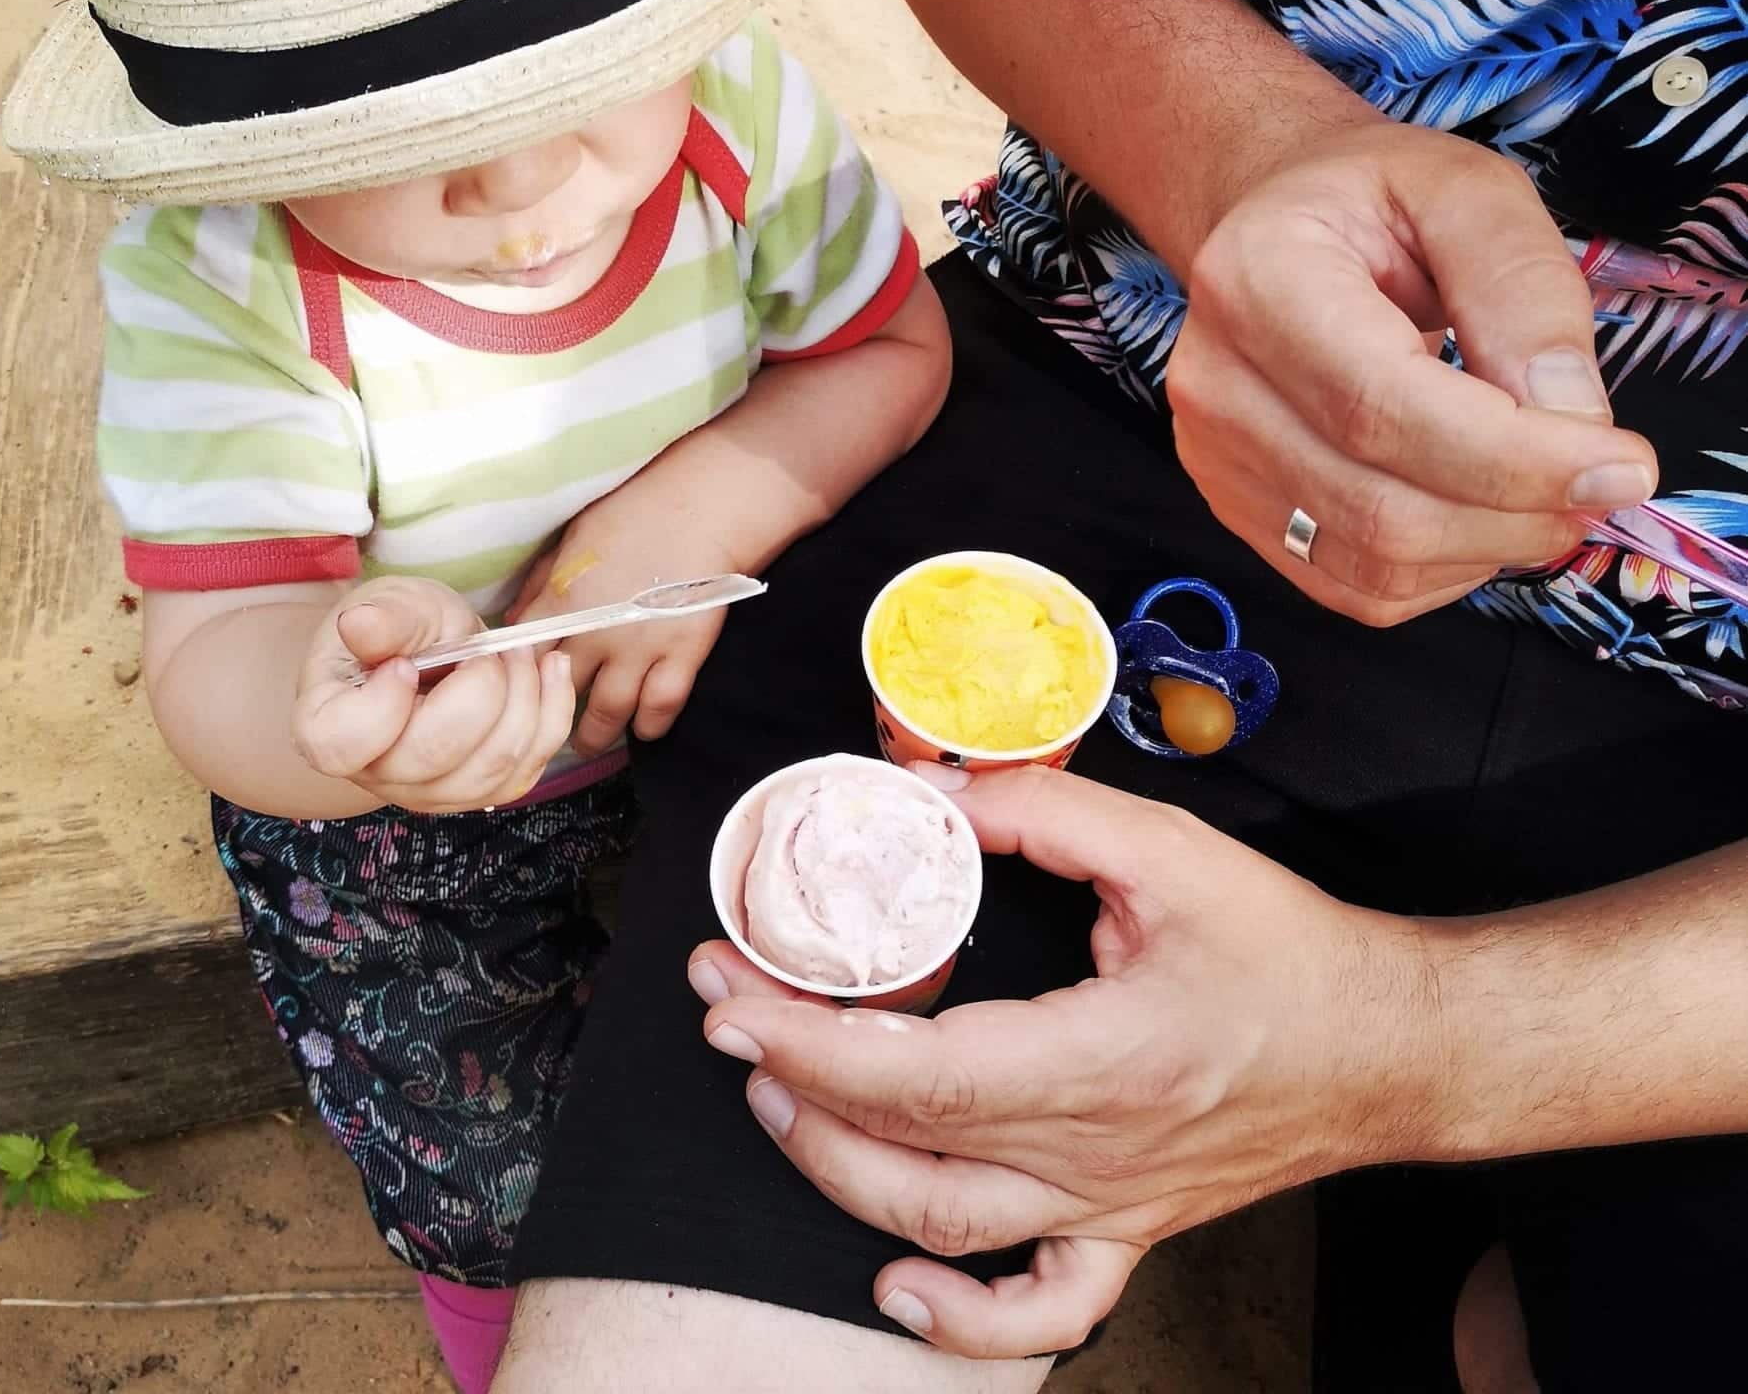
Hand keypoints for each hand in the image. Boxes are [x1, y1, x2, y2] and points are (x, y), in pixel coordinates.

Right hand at [291, 577, 573, 810]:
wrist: (424, 652)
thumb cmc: (399, 628)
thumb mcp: (393, 605)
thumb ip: (385, 618)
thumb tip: (360, 625)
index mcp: (329, 729)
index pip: (345, 744)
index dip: (383, 704)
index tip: (408, 663)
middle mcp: (377, 775)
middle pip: (438, 754)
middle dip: (482, 686)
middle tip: (488, 646)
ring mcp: (432, 793)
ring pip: (495, 765)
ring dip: (524, 695)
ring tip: (519, 652)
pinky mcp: (482, 792)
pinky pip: (530, 766)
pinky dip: (552, 711)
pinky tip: (549, 670)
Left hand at [510, 511, 735, 756]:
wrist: (702, 507)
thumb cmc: (634, 512)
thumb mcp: (575, 539)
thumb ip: (542, 583)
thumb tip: (514, 622)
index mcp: (564, 600)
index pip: (522, 654)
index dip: (513, 676)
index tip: (513, 687)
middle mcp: (597, 632)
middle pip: (559, 690)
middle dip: (549, 709)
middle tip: (548, 721)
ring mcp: (641, 648)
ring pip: (607, 712)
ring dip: (594, 733)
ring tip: (588, 740)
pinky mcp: (683, 654)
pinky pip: (661, 707)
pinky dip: (649, 724)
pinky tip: (642, 727)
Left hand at [690, 766, 1442, 1359]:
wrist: (1389, 1049)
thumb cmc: (1288, 952)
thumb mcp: (1170, 851)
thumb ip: (1047, 814)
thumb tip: (939, 794)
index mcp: (1099, 1061)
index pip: (915, 1072)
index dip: (805, 1037)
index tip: (736, 989)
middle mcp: (1093, 1155)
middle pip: (905, 1150)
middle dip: (789, 1084)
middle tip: (726, 1016)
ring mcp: (1108, 1208)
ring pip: (945, 1228)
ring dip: (838, 1173)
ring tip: (771, 1101)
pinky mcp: (1128, 1230)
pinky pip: (1041, 1312)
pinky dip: (963, 1320)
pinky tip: (898, 1291)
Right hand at [1166, 122, 1658, 623]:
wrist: (1279, 228)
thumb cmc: (1374, 202)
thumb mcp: (1470, 195)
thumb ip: (1524, 293)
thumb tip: (1570, 420)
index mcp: (1255, 280)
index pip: (1381, 407)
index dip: (1511, 457)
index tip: (1621, 463)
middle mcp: (1214, 381)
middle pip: (1380, 506)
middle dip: (1519, 512)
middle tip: (1603, 480)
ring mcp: (1214, 457)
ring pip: (1375, 563)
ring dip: (1490, 546)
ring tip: (1544, 485)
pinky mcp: (1237, 510)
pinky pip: (1358, 586)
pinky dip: (1444, 568)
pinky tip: (1474, 504)